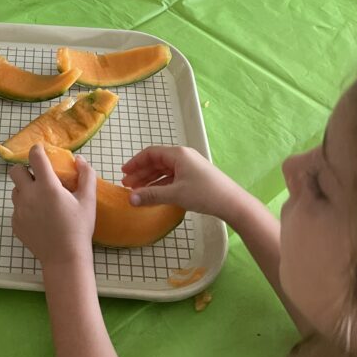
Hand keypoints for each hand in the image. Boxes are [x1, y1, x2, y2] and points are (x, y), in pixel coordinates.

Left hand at [10, 145, 95, 268]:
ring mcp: (19, 211)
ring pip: (15, 190)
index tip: (42, 151)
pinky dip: (25, 207)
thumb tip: (79, 159)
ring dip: (25, 188)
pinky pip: (16, 208)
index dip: (37, 150)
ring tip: (40, 198)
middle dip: (26, 169)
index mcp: (47, 186)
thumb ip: (86, 175)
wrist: (65, 258)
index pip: (34, 157)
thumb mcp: (88, 200)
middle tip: (39, 177)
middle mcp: (29, 195)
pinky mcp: (15, 224)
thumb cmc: (79, 228)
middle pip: (15, 171)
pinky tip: (39, 216)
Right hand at [121, 145, 240, 219]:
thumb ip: (151, 195)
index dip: (135, 163)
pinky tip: (154, 193)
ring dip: (150, 180)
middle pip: (156, 162)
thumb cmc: (204, 193)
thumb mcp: (175, 194)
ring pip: (164, 171)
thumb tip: (130, 199)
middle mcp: (183, 157)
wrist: (232, 202)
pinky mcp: (194, 177)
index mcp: (178, 154)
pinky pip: (172, 177)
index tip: (124, 173)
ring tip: (137, 191)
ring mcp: (189, 167)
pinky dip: (161, 184)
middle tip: (127, 185)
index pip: (151, 154)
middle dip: (141, 173)